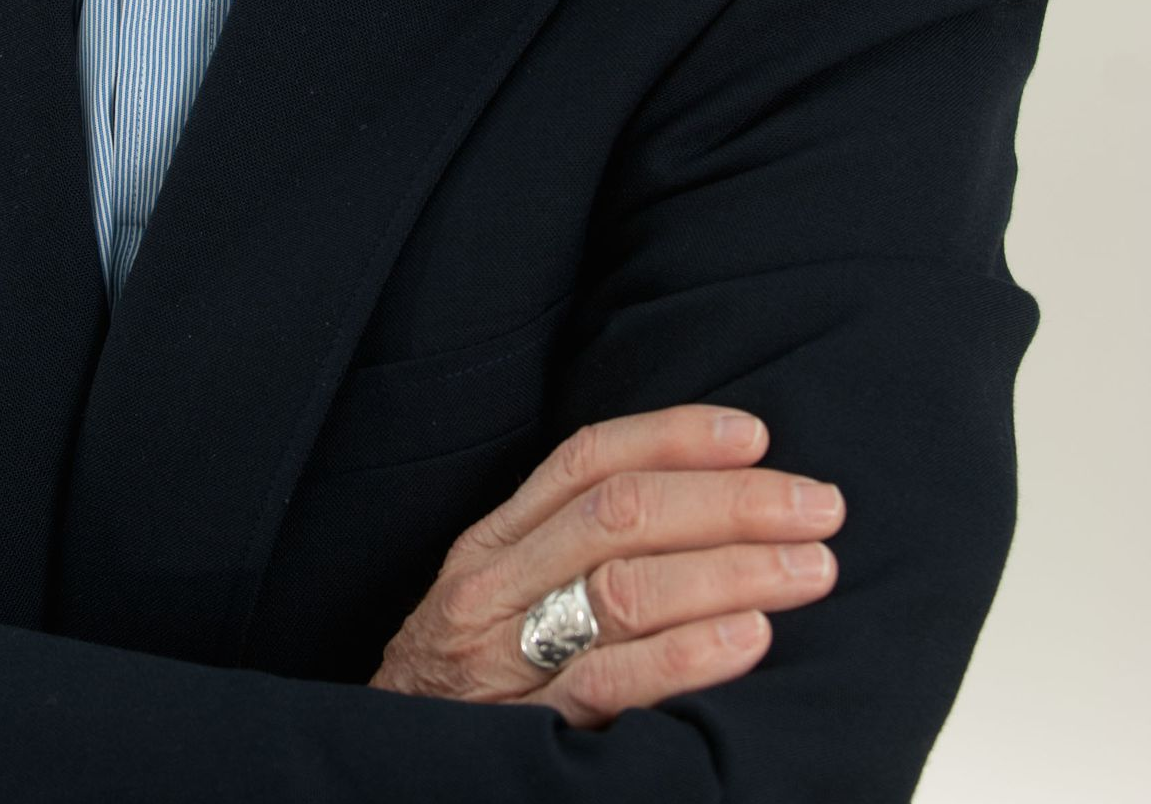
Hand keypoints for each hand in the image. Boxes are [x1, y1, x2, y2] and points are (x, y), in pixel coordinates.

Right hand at [368, 404, 842, 728]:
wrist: (385, 769)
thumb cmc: (468, 683)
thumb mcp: (498, 597)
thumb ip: (566, 551)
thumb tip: (698, 503)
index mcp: (494, 542)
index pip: (587, 460)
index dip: (674, 437)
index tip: (756, 435)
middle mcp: (495, 586)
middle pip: (620, 514)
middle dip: (730, 501)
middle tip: (819, 506)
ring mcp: (508, 660)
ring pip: (624, 588)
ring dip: (731, 569)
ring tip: (811, 569)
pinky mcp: (530, 730)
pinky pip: (614, 682)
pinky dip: (688, 653)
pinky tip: (751, 638)